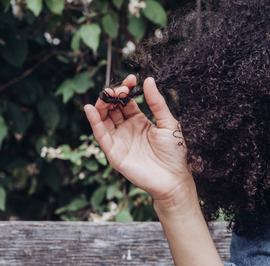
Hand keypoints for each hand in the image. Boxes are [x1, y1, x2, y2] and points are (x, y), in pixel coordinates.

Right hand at [84, 75, 194, 206]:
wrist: (174, 178)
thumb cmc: (175, 153)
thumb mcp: (168, 123)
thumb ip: (157, 103)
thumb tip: (148, 80)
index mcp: (140, 121)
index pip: (126, 102)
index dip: (126, 89)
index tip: (131, 79)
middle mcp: (127, 129)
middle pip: (112, 108)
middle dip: (113, 95)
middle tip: (119, 89)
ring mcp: (119, 140)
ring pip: (103, 118)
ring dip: (102, 105)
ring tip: (106, 94)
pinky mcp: (114, 152)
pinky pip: (100, 134)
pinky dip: (94, 121)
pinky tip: (91, 108)